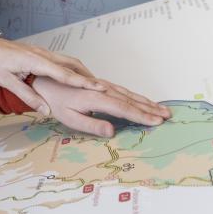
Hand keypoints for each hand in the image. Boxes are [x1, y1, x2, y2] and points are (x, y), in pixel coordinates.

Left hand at [0, 37, 106, 115]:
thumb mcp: (6, 82)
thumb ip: (27, 96)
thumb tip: (46, 110)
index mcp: (34, 61)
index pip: (63, 73)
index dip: (81, 82)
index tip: (99, 87)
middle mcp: (42, 54)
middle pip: (72, 65)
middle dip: (89, 77)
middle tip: (107, 89)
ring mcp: (42, 52)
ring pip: (68, 61)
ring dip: (83, 72)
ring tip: (96, 86)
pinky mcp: (39, 53)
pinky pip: (61, 60)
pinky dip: (73, 69)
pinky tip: (77, 77)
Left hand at [31, 76, 171, 136]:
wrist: (45, 81)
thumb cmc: (56, 102)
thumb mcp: (70, 119)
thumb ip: (92, 125)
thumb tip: (112, 132)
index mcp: (95, 98)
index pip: (123, 109)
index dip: (141, 116)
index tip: (157, 122)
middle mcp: (102, 89)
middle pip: (130, 100)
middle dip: (150, 108)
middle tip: (167, 116)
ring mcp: (102, 85)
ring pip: (128, 94)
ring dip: (146, 102)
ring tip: (162, 109)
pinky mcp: (101, 84)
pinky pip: (122, 91)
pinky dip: (136, 96)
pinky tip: (144, 101)